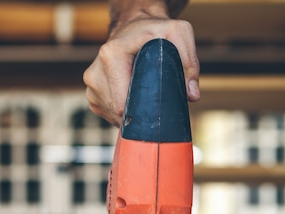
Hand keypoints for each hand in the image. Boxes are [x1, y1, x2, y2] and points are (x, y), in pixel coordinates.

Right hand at [83, 16, 199, 126]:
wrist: (133, 27)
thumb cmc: (154, 30)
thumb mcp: (178, 34)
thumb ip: (189, 62)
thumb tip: (192, 95)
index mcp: (111, 56)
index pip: (121, 102)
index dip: (141, 112)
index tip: (157, 112)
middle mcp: (95, 72)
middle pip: (117, 111)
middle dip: (138, 113)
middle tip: (155, 103)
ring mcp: (91, 85)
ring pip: (113, 116)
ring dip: (131, 114)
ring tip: (144, 97)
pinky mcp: (92, 95)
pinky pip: (108, 115)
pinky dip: (123, 112)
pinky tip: (133, 99)